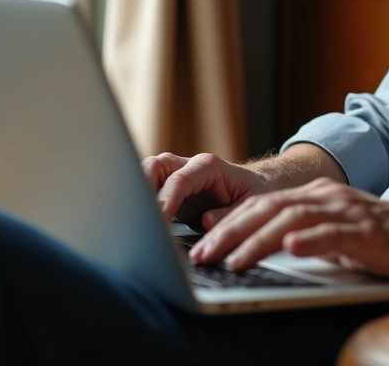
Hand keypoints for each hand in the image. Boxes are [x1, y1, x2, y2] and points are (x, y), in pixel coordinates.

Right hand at [143, 152, 272, 229]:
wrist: (256, 184)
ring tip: (132, 215)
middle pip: (157, 165)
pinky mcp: (171, 190)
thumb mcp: (250, 204)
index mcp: (209, 167)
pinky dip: (141, 199)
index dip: (167, 197)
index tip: (159, 216)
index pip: (181, 179)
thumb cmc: (254, 191)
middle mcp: (189, 167)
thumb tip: (206, 222)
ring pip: (148, 173)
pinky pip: (149, 188)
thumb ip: (228, 213)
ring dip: (137, 190)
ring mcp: (177, 176)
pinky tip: (137, 218)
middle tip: (136, 212)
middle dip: (142, 184)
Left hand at [189, 178, 388, 279]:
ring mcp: (346, 211)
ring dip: (258, 241)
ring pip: (292, 220)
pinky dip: (308, 241)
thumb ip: (300, 233)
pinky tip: (289, 249)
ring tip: (234, 260)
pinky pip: (332, 233)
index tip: (200, 242)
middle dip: (231, 232)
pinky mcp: (366, 230)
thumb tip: (258, 248)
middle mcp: (326, 197)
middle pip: (268, 209)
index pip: (262, 205)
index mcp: (315, 195)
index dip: (228, 222)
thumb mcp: (332, 233)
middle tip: (203, 255)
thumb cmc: (379, 238)